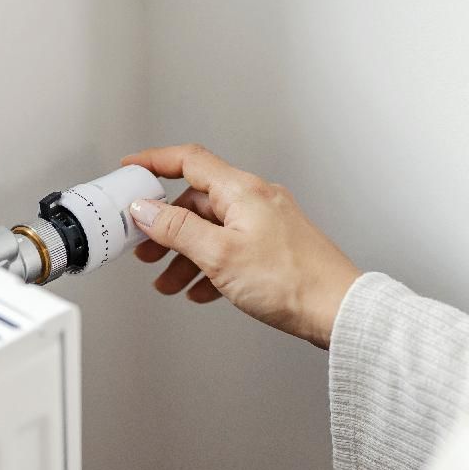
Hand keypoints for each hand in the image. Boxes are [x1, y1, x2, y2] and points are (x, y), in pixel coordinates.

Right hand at [120, 144, 361, 348]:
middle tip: (145, 249)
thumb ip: (178, 230)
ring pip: (213, 231)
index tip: (131, 169)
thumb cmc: (291, 281)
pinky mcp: (275, 248)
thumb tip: (146, 210)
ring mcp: (267, 224)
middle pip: (197, 202)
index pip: (189, 160)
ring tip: (169, 283)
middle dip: (166, 227)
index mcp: (242, 190)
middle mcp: (256, 200)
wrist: (337, 309)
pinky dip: (211, 267)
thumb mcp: (219, 255)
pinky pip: (232, 250)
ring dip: (186, 256)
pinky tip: (202, 291)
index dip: (155, 161)